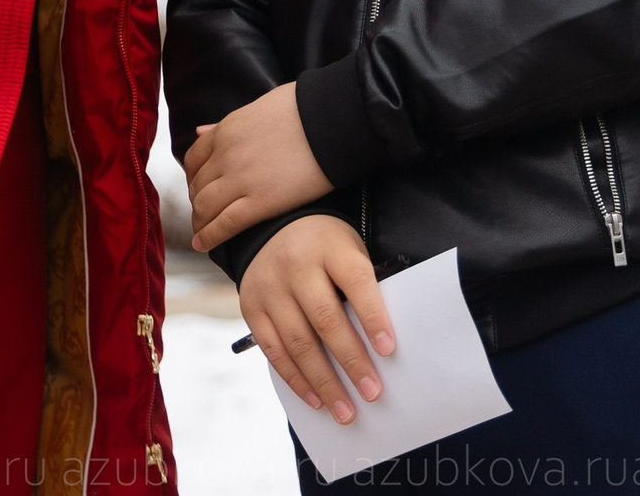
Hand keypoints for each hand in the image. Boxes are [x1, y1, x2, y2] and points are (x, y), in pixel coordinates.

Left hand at [184, 82, 331, 250]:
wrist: (333, 118)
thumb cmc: (305, 109)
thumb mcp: (258, 107)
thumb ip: (228, 123)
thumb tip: (200, 129)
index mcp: (226, 130)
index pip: (194, 159)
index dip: (193, 178)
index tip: (199, 189)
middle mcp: (225, 154)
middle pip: (197, 186)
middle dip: (197, 202)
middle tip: (204, 215)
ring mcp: (240, 179)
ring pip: (204, 207)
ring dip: (200, 222)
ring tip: (202, 233)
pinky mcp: (259, 201)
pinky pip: (224, 224)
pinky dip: (209, 236)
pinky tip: (203, 245)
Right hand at [239, 215, 394, 425]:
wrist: (272, 228)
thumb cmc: (325, 247)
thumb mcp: (348, 249)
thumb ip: (362, 287)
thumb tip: (381, 344)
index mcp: (329, 247)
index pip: (355, 281)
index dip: (373, 316)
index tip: (388, 350)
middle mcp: (296, 266)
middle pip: (326, 319)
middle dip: (351, 361)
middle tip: (372, 392)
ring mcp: (270, 288)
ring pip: (298, 342)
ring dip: (324, 382)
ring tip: (345, 410)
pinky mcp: (251, 308)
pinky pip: (274, 350)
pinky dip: (296, 379)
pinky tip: (315, 398)